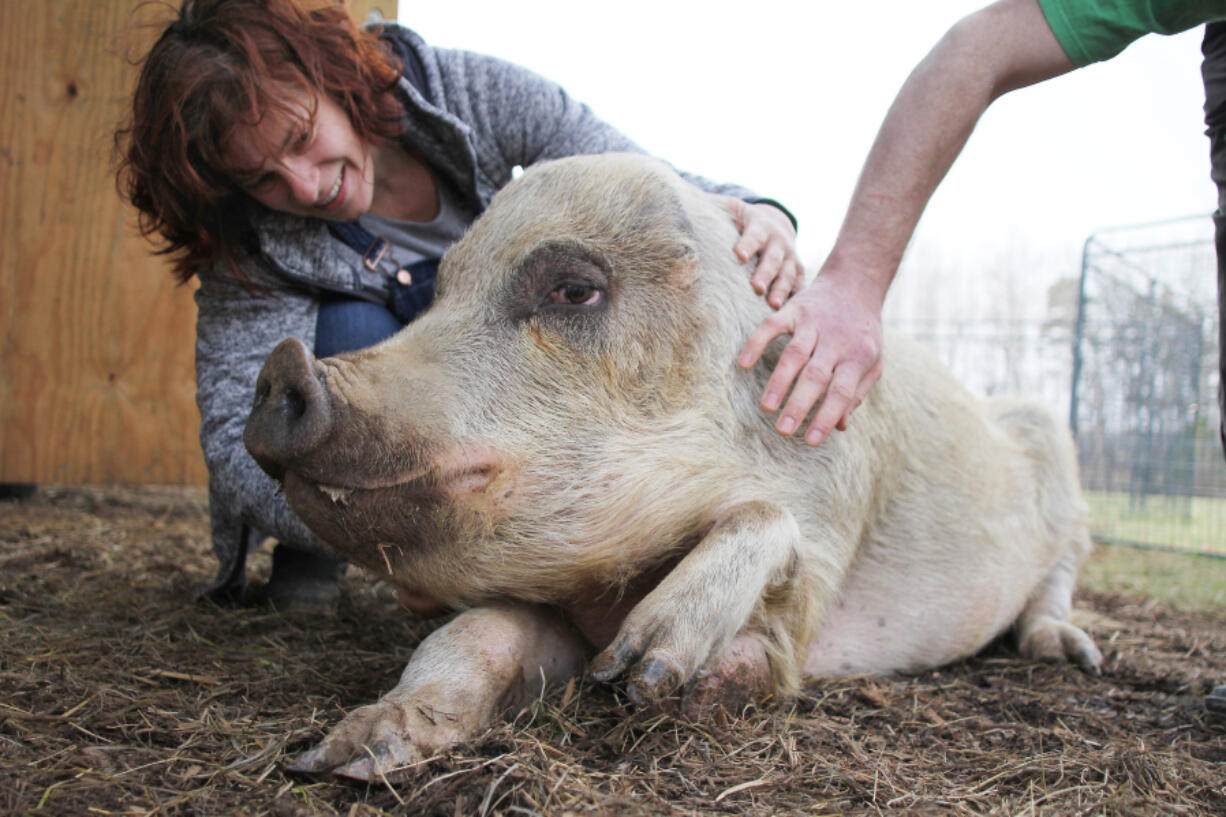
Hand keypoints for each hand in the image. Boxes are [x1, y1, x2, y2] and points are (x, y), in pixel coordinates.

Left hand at [710, 194, 803, 307]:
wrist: (776, 224)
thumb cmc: (743, 220)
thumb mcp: (731, 208)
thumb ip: (711, 206)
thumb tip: (677, 196)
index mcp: (761, 225)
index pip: (754, 235)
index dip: (748, 244)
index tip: (739, 255)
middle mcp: (778, 242)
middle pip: (773, 259)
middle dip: (765, 273)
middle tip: (756, 287)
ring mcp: (791, 257)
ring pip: (787, 274)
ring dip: (781, 289)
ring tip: (774, 304)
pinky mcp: (797, 272)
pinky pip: (799, 286)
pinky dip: (796, 297)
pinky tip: (791, 311)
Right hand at [737, 269, 883, 444]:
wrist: (856, 284)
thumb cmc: (863, 332)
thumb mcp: (872, 362)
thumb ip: (857, 393)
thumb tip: (840, 426)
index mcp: (858, 356)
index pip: (842, 391)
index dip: (826, 417)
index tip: (811, 440)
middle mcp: (836, 339)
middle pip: (816, 375)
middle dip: (799, 404)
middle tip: (784, 431)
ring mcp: (814, 322)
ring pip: (794, 354)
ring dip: (779, 381)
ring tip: (766, 407)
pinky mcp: (795, 308)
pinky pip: (772, 325)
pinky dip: (756, 343)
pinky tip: (744, 363)